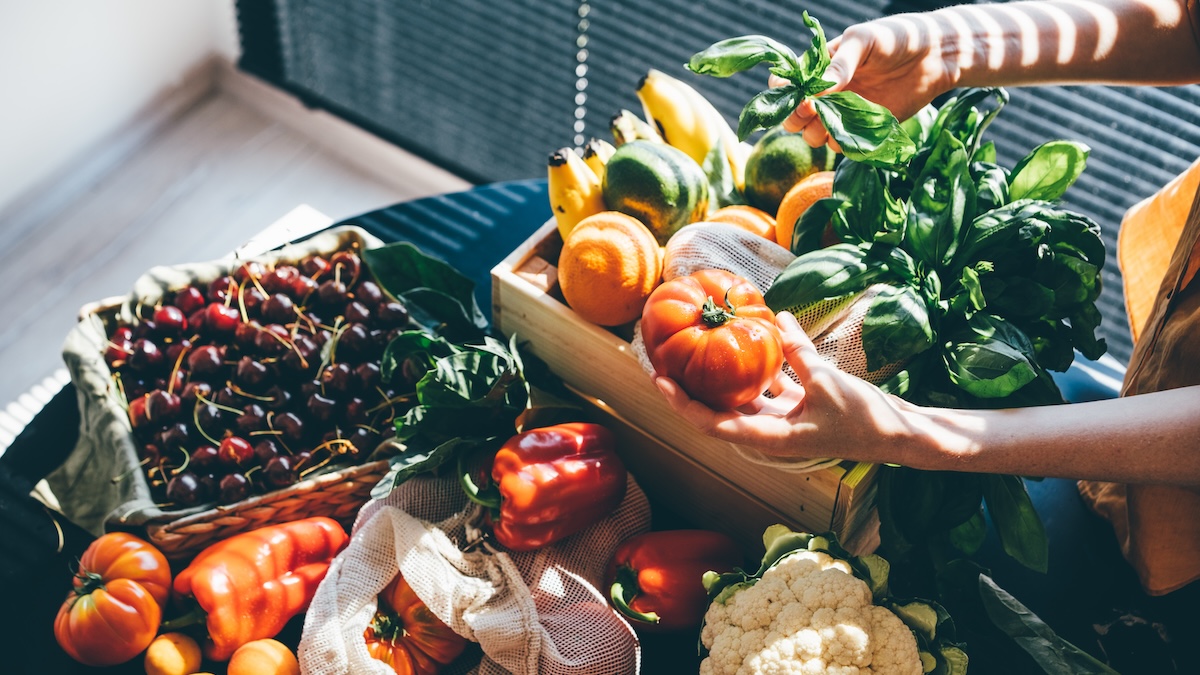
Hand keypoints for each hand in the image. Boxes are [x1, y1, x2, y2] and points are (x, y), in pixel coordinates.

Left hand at [653, 311, 921, 464]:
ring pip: (741, 397)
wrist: (900, 435)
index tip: (661, 380)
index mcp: (771, 437)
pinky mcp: (796, 407)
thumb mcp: (829, 382)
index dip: (684, 405)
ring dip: (720, 376)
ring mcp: (782, 420)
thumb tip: (778, 319)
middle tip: (666, 358)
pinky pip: (768, 385)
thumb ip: (798, 352)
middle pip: (718, 411)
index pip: (714, 425)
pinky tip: (750, 336)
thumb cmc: (865, 419)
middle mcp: (769, 432)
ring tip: (696, 345)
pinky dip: (757, 366)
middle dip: (692, 387)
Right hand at [771, 13, 959, 147]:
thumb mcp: (864, 40)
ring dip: (817, 133)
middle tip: (811, 111)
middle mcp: (827, 93)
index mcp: (821, 68)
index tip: (796, 95)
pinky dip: (842, 142)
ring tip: (832, 121)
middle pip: (795, 116)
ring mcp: (844, 113)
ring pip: (814, 135)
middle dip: (796, 118)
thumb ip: (840, 63)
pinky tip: (852, 131)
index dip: (784, 93)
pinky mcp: (863, 130)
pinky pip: (842, 144)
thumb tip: (818, 88)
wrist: (935, 55)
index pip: (788, 83)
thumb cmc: (897, 37)